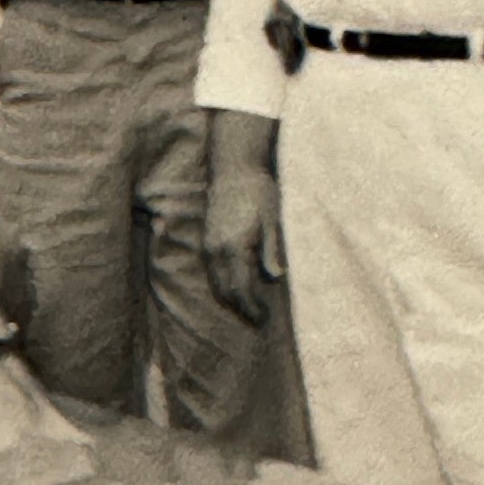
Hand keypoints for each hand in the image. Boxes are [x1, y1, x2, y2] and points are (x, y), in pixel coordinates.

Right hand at [203, 163, 283, 326]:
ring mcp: (209, 243)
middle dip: (240, 308)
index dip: (251, 307)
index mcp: (233, 247)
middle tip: (257, 320)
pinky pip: (212, 270)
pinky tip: (236, 285)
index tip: (264, 319)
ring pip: (215, 282)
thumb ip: (270, 249)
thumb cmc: (257, 189)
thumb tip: (276, 277)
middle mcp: (216, 249)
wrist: (234, 164)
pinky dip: (222, 283)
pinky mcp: (208, 236)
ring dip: (230, 298)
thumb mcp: (271, 218)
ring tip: (248, 308)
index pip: (240, 289)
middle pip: (224, 291)